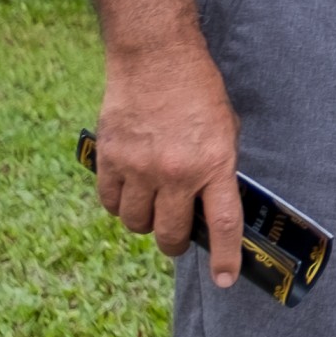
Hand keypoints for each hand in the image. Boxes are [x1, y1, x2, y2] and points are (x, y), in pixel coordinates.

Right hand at [94, 40, 244, 284]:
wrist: (155, 57)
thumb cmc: (197, 89)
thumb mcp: (226, 128)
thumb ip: (218, 167)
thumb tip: (210, 202)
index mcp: (214, 164)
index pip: (224, 224)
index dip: (225, 257)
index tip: (224, 279)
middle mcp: (177, 173)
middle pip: (171, 234)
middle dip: (176, 244)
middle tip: (178, 238)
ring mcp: (140, 169)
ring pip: (136, 224)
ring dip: (145, 224)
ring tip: (152, 208)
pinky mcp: (110, 160)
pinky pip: (110, 203)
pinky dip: (119, 205)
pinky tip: (128, 192)